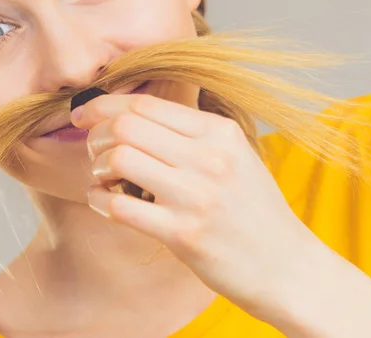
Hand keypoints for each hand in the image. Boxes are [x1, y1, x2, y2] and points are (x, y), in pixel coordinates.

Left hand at [71, 93, 321, 318]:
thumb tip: (130, 115)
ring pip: (119, 158)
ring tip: (104, 179)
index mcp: (219, 132)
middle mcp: (210, 157)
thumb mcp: (234, 155)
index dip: (102, 105)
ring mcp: (196, 196)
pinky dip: (99, 200)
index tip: (82, 116)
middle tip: (95, 152)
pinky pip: (119, 206)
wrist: (288, 267)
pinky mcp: (183, 234)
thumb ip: (190, 133)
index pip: (144, 104)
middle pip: (126, 126)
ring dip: (98, 167)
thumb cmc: (252, 209)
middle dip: (96, 136)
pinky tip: (104, 202)